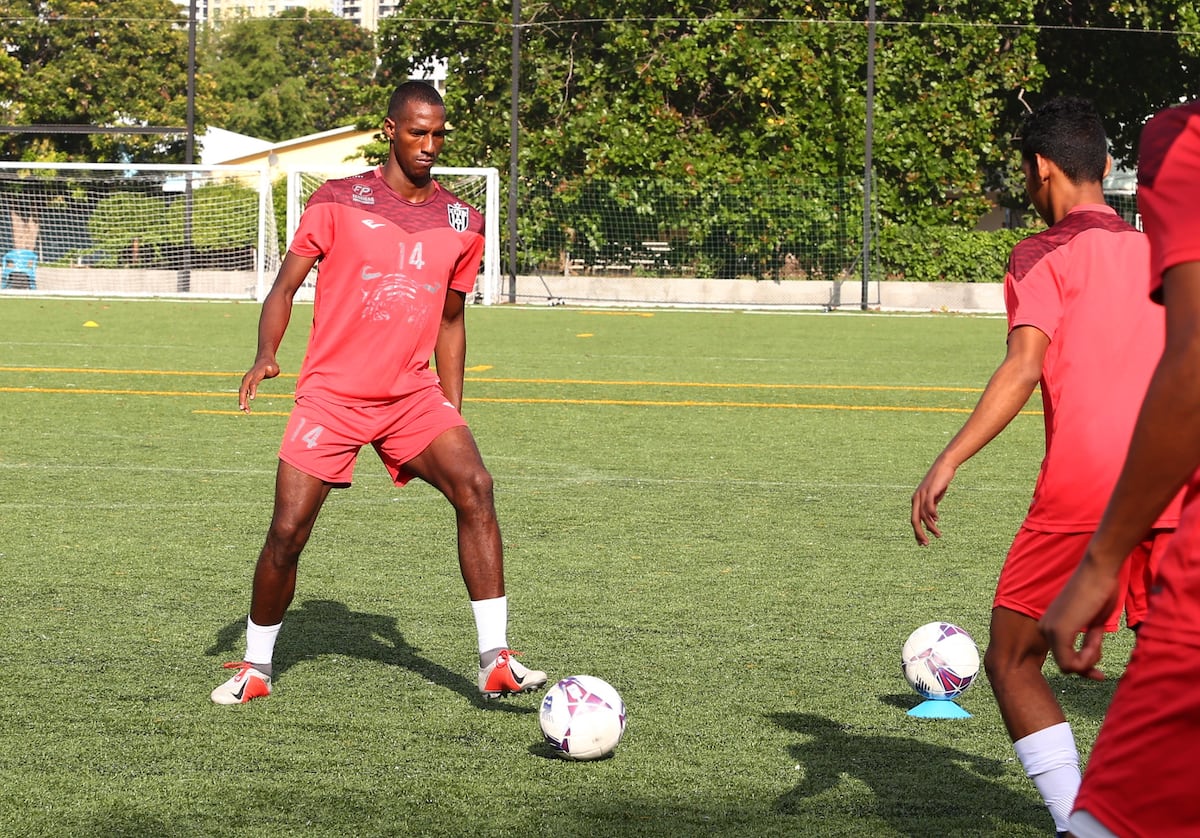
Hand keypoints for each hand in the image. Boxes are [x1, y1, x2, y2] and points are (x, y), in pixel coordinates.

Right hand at [238, 357, 280, 412]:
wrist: (264, 360)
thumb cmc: (270, 366)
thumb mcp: (274, 367)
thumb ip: (271, 369)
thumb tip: (269, 369)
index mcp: (256, 374)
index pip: (253, 383)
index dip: (252, 390)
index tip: (252, 398)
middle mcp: (248, 377)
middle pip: (243, 389)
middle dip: (242, 399)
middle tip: (243, 409)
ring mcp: (246, 380)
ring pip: (242, 392)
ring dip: (242, 402)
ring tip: (246, 412)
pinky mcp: (246, 383)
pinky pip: (243, 393)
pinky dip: (244, 400)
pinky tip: (247, 409)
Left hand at [911, 460, 954, 545]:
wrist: (944, 466)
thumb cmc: (939, 482)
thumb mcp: (934, 497)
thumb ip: (932, 507)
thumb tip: (933, 519)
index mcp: (916, 501)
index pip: (914, 520)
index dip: (917, 532)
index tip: (922, 543)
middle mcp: (916, 499)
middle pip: (914, 520)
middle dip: (919, 533)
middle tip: (925, 544)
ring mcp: (922, 495)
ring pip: (923, 515)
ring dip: (931, 527)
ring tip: (938, 535)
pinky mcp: (930, 491)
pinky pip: (929, 505)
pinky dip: (932, 514)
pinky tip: (937, 520)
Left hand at [1039, 553, 1119, 680]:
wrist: (1099, 571)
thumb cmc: (1100, 592)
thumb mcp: (1094, 624)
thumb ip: (1089, 643)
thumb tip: (1089, 666)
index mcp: (1051, 626)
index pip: (1064, 659)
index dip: (1084, 668)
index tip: (1100, 675)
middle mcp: (1044, 628)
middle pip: (1065, 666)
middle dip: (1087, 666)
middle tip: (1100, 665)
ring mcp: (1049, 630)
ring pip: (1068, 667)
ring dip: (1089, 660)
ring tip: (1097, 638)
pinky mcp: (1058, 631)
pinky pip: (1071, 663)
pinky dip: (1088, 659)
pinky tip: (1095, 640)